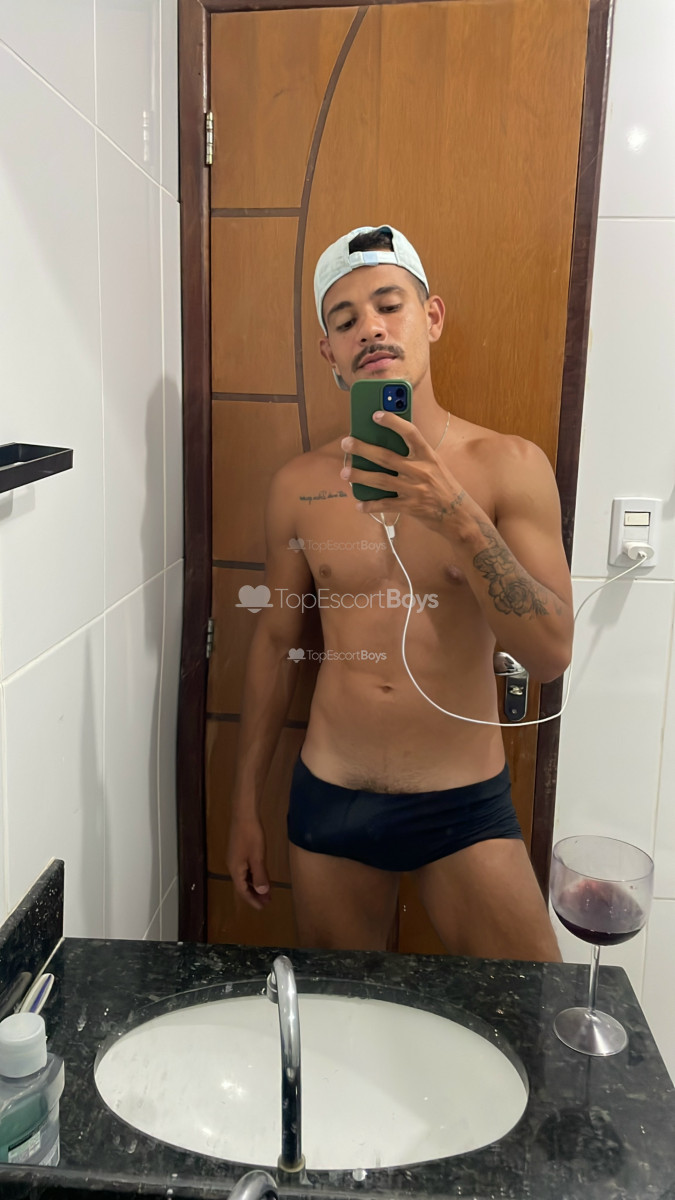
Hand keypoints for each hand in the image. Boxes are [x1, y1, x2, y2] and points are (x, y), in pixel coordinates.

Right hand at [226, 815, 270, 910]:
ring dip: (255, 885)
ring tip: (267, 892)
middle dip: (255, 894)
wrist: (244, 815)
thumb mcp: (258, 857)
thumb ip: (260, 875)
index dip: (252, 900)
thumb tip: (262, 892)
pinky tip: (262, 876)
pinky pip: (246, 869)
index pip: (242, 891)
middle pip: (243, 885)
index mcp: (235, 869)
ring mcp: (235, 858)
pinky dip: (254, 876)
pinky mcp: (239, 852)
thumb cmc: (251, 836)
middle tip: (267, 902)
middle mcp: (233, 866)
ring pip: (245, 877)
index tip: (263, 907)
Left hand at [340, 411, 467, 531]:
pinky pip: (386, 505)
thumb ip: (415, 456)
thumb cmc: (443, 486)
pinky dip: (371, 506)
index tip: (375, 415)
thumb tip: (385, 446)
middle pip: (386, 456)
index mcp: (427, 455)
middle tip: (346, 443)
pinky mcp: (411, 507)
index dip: (392, 422)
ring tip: (345, 473)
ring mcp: (415, 489)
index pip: (410, 432)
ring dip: (360, 476)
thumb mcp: (434, 465)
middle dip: (363, 449)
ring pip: (381, 480)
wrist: (459, 514)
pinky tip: (359, 505)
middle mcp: (420, 470)